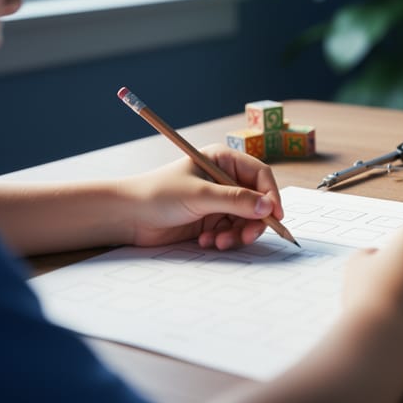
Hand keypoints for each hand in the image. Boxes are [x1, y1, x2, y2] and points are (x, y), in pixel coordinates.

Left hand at [122, 144, 284, 250]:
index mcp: (223, 160)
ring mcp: (219, 201)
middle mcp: (225, 179)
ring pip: (246, 220)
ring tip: (219, 241)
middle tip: (246, 236)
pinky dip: (225, 239)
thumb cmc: (158, 194)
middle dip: (253, 221)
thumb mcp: (200, 195)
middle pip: (257, 201)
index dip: (271, 195)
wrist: (128, 217)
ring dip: (237, 233)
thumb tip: (267, 207)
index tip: (275, 216)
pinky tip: (207, 240)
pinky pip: (233, 231)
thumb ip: (236, 201)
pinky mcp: (212, 220)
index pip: (260, 176)